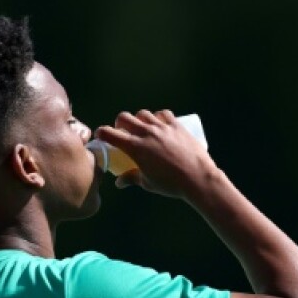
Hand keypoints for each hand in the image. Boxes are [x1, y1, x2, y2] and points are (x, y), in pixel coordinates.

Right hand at [93, 109, 217, 198]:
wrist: (197, 177)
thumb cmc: (170, 184)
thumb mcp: (147, 183)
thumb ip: (132, 178)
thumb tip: (120, 183)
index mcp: (135, 147)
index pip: (110, 134)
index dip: (101, 133)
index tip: (100, 136)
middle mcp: (146, 133)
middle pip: (125, 117)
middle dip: (119, 123)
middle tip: (122, 131)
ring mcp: (162, 127)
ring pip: (143, 114)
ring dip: (138, 119)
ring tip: (141, 128)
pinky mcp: (176, 125)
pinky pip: (163, 114)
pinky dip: (157, 117)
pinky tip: (159, 123)